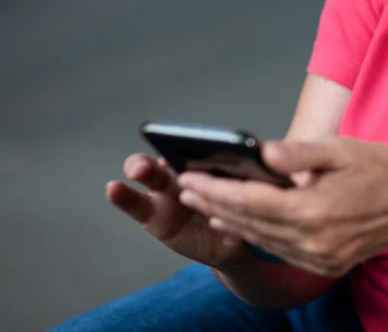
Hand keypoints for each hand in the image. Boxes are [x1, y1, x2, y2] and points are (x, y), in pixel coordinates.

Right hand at [106, 154, 249, 268]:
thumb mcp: (251, 193)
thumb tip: (273, 159)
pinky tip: (113, 188)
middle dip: (167, 149)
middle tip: (166, 155)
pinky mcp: (152, 216)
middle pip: (168, 155)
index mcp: (207, 160)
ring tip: (139, 169)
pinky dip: (122, 196)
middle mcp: (182, 172)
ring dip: (141, 168)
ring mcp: (164, 193)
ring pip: (148, 175)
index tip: (191, 141)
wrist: (233, 246)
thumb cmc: (241, 211)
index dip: (191, 141)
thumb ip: (252, 176)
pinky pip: (134, 205)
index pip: (195, 144)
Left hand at [176, 138, 387, 277]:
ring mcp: (320, 256)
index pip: (249, 200)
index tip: (190, 177)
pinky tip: (243, 224)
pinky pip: (282, 251)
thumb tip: (261, 151)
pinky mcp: (327, 263)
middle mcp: (313, 240)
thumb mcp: (339, 149)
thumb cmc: (379, 168)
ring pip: (262, 240)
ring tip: (204, 205)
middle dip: (213, 204)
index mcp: (312, 210)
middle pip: (249, 222)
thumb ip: (298, 152)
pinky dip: (257, 236)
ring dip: (231, 222)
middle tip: (185, 189)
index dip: (215, 189)